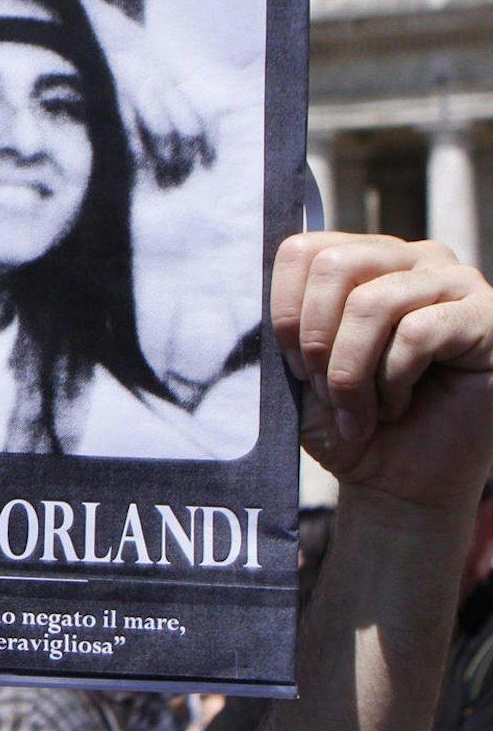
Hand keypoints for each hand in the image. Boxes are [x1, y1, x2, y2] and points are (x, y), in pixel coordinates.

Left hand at [270, 232, 492, 508]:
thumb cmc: (349, 420)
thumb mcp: (301, 371)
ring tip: (359, 410)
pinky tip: (398, 406)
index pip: (302, 250)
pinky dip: (393, 380)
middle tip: (326, 391)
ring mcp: (454, 282)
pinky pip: (419, 332)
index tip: (298, 368)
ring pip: (372, 303)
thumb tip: (260, 294)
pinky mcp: (486, 316)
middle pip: (334, 266)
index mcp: (363, 261)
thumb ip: (285, 324)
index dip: (286, 314)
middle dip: (316, 340)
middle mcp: (410, 259)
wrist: (400, 479)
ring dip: (351, 371)